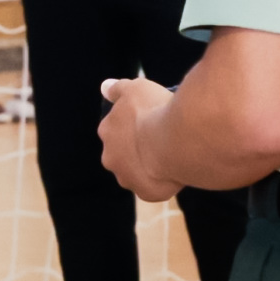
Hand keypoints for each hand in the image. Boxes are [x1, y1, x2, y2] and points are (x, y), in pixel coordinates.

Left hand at [99, 75, 180, 201]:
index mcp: (107, 131)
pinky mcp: (146, 193)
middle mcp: (111, 158)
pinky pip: (154, 187)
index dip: (133, 125)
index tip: (149, 120)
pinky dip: (163, 181)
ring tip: (169, 155)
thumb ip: (118, 88)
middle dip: (136, 148)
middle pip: (122, 154)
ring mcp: (128, 178)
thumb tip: (104, 87)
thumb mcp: (136, 87)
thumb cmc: (154, 111)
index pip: (116, 128)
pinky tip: (175, 170)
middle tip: (159, 139)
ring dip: (148, 166)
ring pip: (136, 173)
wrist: (174, 141)